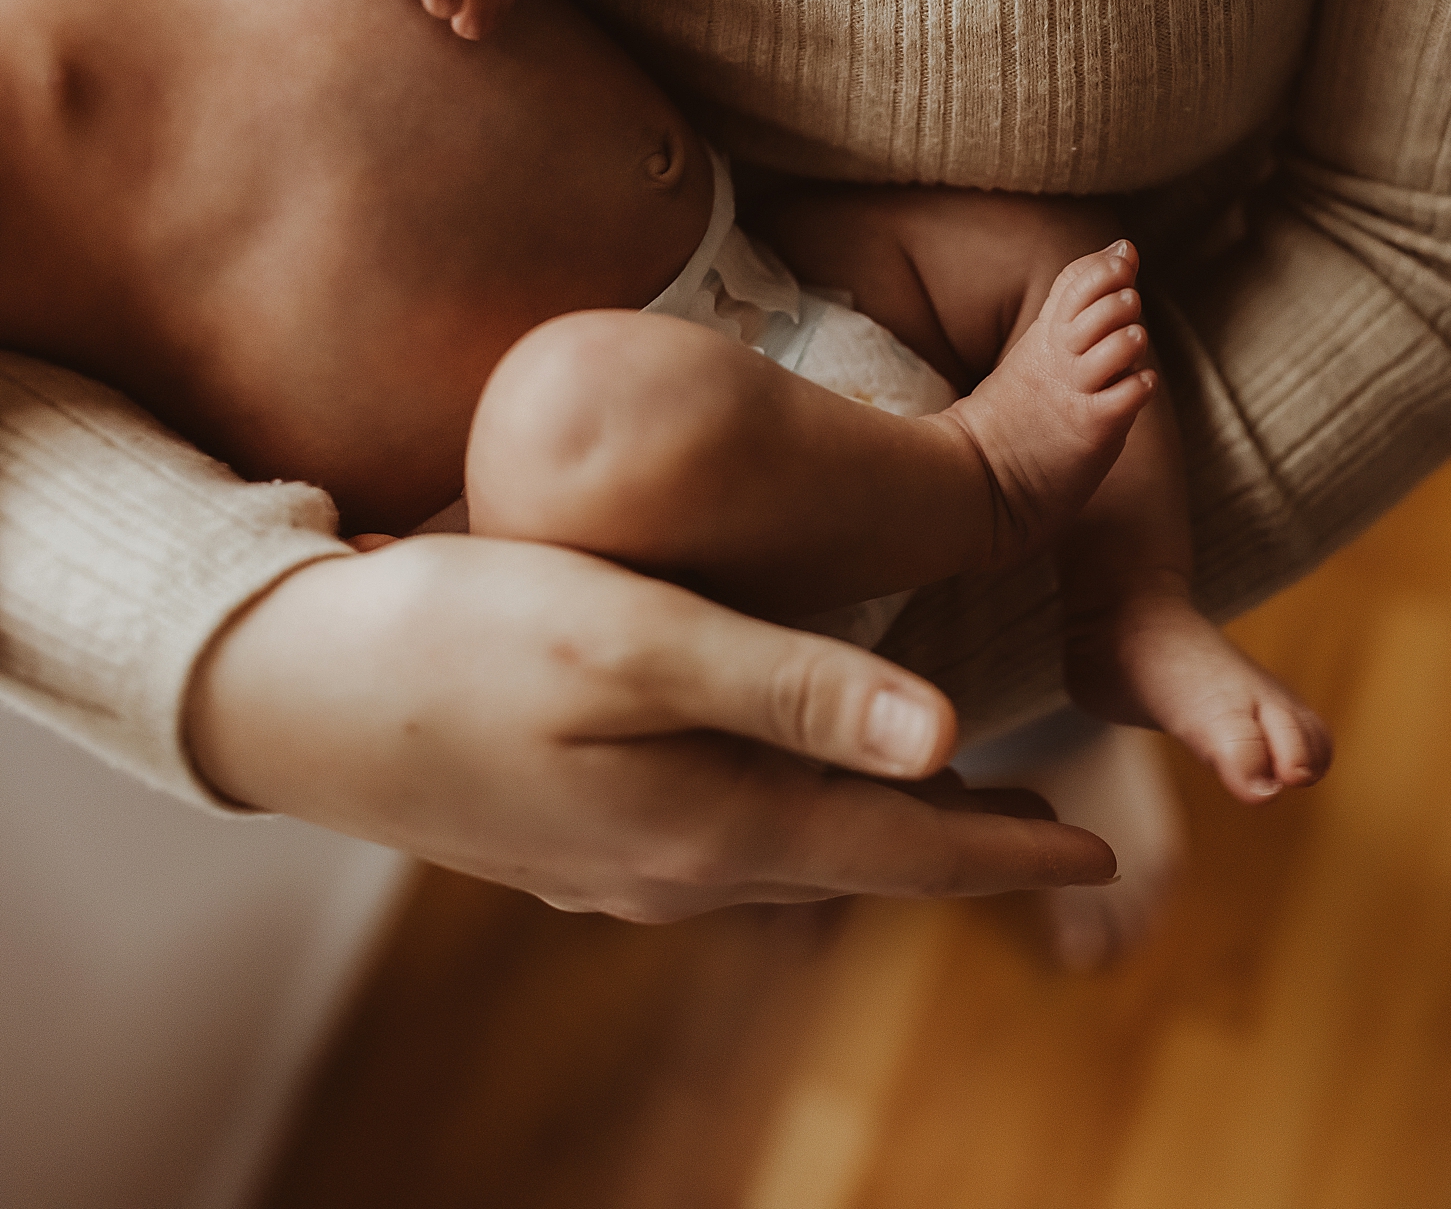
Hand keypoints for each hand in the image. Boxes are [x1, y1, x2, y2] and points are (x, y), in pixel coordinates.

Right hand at [186, 534, 1115, 921]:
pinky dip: (809, 817)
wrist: (284, 692)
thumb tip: (950, 735)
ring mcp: (624, 867)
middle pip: (865, 864)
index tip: (1109, 845)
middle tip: (1063, 834)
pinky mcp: (580, 841)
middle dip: (972, 849)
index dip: (1014, 848)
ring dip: (892, 834)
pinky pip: (735, 841)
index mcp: (710, 825)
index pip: (906, 850)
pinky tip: (809, 792)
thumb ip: (793, 687)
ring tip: (963, 807)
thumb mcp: (631, 639)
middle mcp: (679, 869)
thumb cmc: (454, 637)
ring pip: (801, 853)